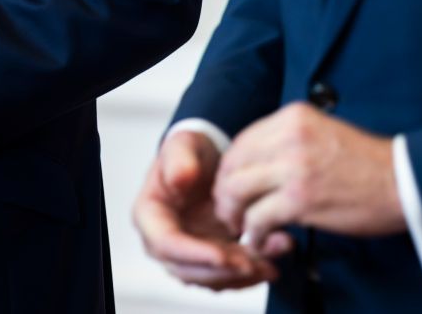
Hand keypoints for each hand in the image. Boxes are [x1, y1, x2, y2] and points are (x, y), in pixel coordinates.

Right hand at [133, 129, 279, 290]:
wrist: (207, 157)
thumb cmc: (191, 151)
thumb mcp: (184, 144)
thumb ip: (180, 160)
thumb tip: (179, 180)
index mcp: (150, 215)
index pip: (166, 244)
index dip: (194, 254)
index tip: (222, 256)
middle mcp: (163, 241)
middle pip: (189, 269)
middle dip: (223, 271)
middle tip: (253, 264)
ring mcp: (188, 251)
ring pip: (211, 277)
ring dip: (240, 275)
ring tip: (270, 263)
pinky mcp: (210, 256)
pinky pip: (227, 273)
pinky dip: (250, 271)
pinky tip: (272, 260)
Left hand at [212, 103, 404, 249]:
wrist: (405, 181)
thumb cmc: (369, 163)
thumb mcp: (323, 132)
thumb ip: (289, 140)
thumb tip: (256, 163)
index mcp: (294, 116)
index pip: (243, 140)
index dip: (231, 168)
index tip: (233, 186)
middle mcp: (289, 136)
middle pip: (234, 164)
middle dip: (225, 191)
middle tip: (231, 211)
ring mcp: (293, 167)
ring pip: (238, 190)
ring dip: (234, 213)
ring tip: (242, 227)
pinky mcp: (300, 199)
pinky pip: (258, 217)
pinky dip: (253, 233)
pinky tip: (260, 239)